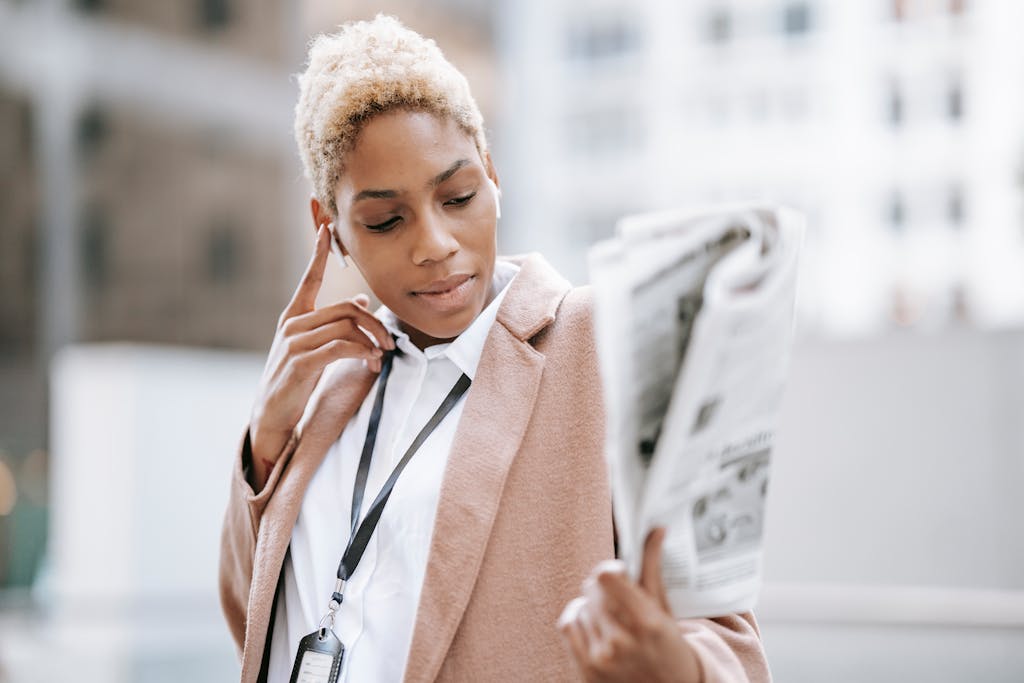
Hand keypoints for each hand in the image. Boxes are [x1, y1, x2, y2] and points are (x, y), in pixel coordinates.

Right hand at [248, 223, 394, 488]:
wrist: (271, 418)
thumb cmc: (296, 383)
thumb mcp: (316, 349)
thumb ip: (335, 325)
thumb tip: (360, 300)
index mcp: (294, 317)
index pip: (310, 278)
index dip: (318, 252)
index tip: (326, 227)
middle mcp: (292, 325)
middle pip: (345, 308)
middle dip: (374, 323)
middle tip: (391, 343)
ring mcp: (294, 343)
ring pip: (345, 326)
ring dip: (372, 340)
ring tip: (381, 357)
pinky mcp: (300, 363)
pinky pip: (339, 346)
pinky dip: (361, 352)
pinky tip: (370, 363)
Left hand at [558, 527, 701, 682]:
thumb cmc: (666, 643)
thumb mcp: (664, 607)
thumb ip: (652, 567)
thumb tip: (656, 528)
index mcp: (647, 622)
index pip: (605, 577)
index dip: (610, 570)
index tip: (619, 574)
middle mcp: (622, 641)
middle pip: (592, 589)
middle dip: (605, 589)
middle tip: (619, 599)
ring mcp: (602, 658)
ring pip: (581, 605)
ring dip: (592, 606)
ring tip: (611, 617)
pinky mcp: (587, 669)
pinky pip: (567, 625)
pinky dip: (576, 617)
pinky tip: (591, 621)